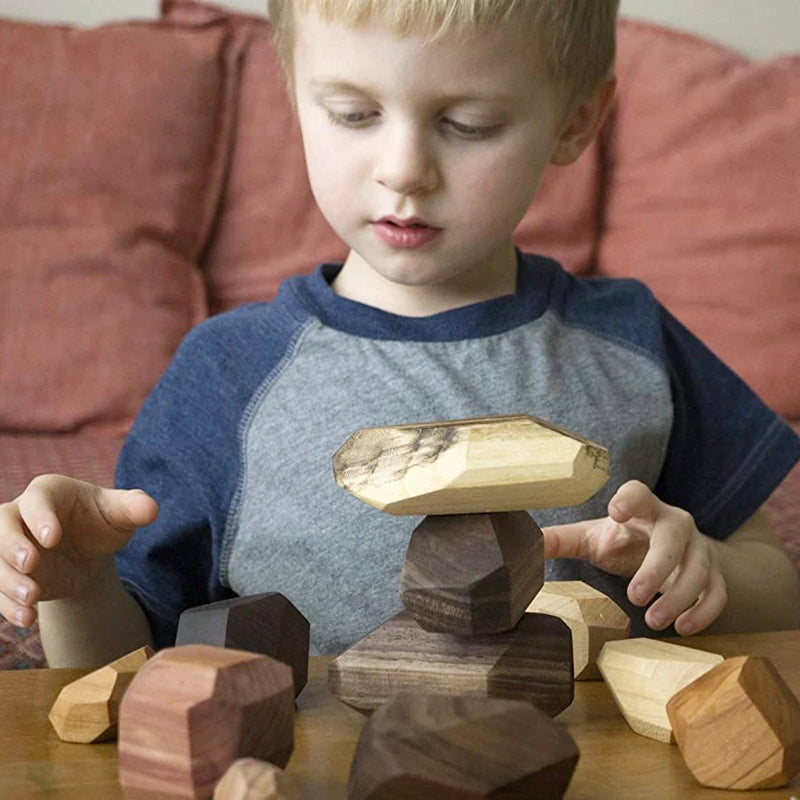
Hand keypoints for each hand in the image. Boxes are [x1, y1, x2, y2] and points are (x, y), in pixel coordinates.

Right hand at [0, 475, 157, 626]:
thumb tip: (150, 509)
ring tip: (32, 598)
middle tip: (31, 564)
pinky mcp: (7, 574)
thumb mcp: (120, 514)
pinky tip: (26, 617)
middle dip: (12, 546)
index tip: (53, 538)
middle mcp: (19, 515)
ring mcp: (8, 546)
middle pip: (2, 526)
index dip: (41, 518)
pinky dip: (7, 605)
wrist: (87, 551)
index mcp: (47, 492)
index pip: (36, 500)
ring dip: (8, 581)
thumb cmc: (102, 522)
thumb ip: (134, 508)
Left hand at [543, 480, 726, 634]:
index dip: (630, 498)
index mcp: (643, 508)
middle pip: (674, 536)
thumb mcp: (593, 538)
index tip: (615, 511)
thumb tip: (522, 545)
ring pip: (699, 568)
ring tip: (653, 621)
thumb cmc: (626, 541)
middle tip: (633, 596)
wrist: (673, 553)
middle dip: (656, 566)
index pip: (639, 492)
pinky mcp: (715, 574)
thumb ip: (561, 541)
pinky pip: (718, 592)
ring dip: (678, 596)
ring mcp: (699, 548)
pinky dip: (704, 611)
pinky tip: (682, 628)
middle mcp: (675, 523)